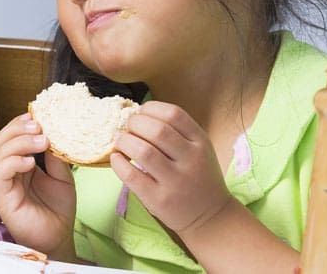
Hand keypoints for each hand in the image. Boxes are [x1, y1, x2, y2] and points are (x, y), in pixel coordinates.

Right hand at [0, 114, 76, 260]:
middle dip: (19, 128)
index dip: (20, 123)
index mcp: (18, 162)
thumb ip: (55, 155)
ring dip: (20, 142)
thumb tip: (53, 131)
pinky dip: (14, 162)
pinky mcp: (1, 197)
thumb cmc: (58, 207)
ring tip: (42, 141)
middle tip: (39, 126)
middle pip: (1, 139)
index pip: (11, 135)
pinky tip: (31, 162)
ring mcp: (2, 183)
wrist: (59, 235)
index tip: (38, 115)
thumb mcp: (62, 175)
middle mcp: (7, 170)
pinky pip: (1, 173)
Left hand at [111, 101, 231, 234]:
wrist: (210, 216)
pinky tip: (116, 159)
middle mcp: (190, 160)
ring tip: (121, 142)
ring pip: (143, 151)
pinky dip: (118, 163)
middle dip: (135, 123)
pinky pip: (132, 176)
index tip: (140, 112)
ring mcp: (175, 181)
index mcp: (200, 142)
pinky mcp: (159, 200)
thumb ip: (175, 131)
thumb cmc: (197, 176)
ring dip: (124, 141)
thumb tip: (137, 115)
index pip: (174, 114)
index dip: (151, 108)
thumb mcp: (198, 149)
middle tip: (128, 127)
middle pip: (157, 130)